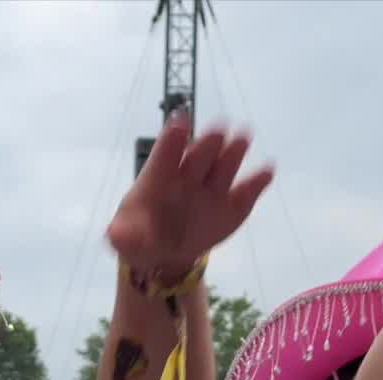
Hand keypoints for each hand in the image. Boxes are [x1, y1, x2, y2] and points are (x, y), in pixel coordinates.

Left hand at [107, 114, 272, 276]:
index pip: (165, 155)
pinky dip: (257, 182)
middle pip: (198, 156)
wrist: (165, 254)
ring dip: (233, 153)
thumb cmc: (141, 236)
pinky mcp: (233, 205)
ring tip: (243, 138)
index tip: (180, 122)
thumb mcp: (125, 239)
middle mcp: (188, 176)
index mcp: (159, 177)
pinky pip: (246, 192)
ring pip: (223, 167)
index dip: (172, 140)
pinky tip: (266, 172)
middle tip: (217, 130)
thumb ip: (123, 236)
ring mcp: (212, 188)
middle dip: (207, 143)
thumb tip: (116, 236)